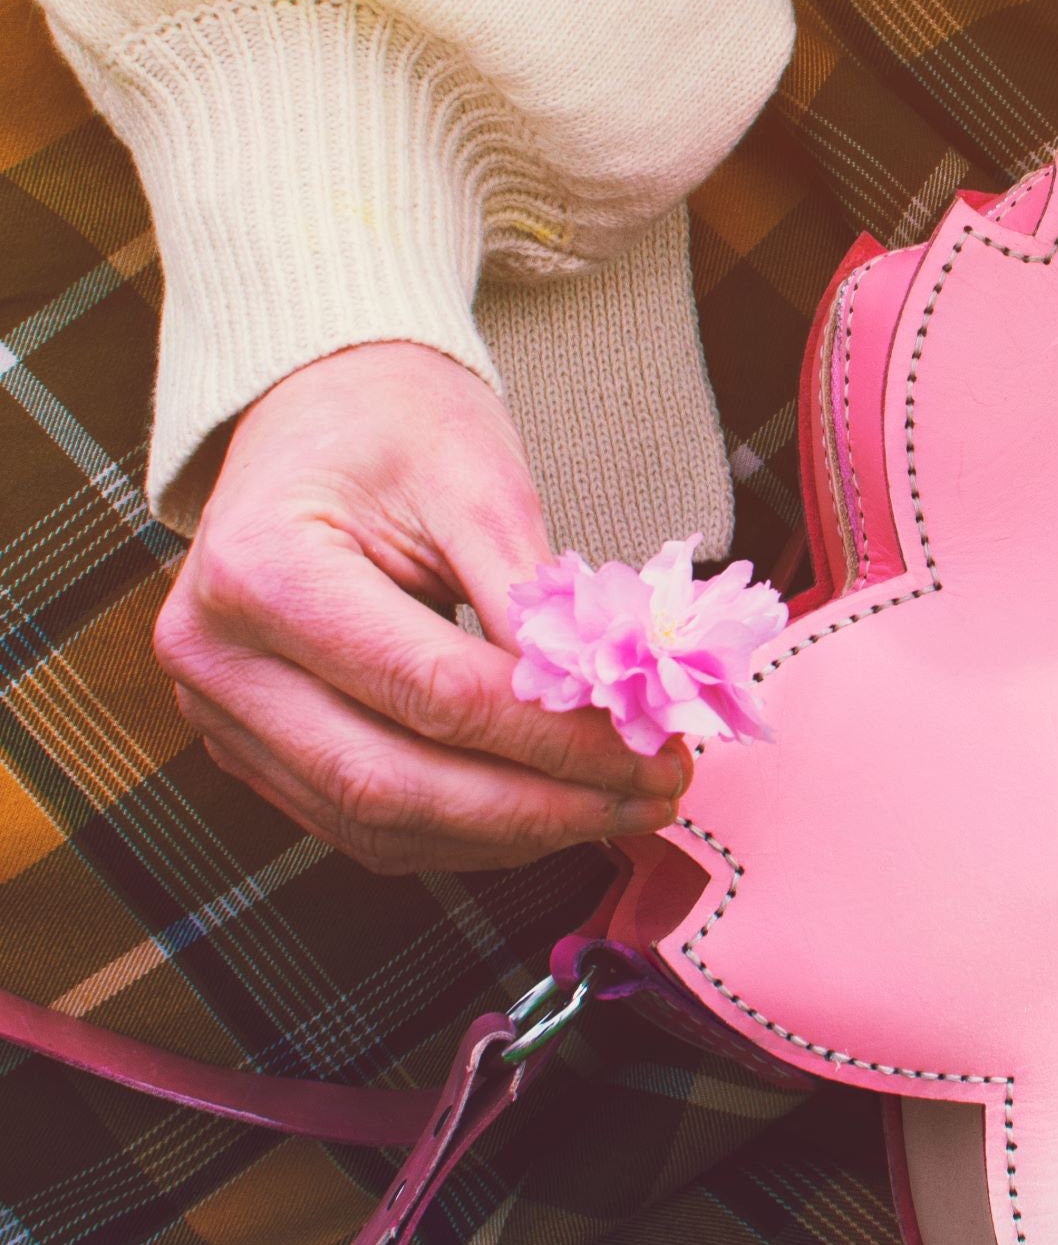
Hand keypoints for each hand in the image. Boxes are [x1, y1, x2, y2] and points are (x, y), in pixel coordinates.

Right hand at [156, 343, 688, 874]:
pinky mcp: (254, 751)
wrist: (315, 410)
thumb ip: (533, 604)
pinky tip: (549, 811)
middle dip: (540, 806)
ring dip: (511, 834)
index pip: (431, 691)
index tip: (651, 746)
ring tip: (619, 806)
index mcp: (261, 572)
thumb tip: (609, 715)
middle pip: (393, 782)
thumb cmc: (393, 424)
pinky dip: (466, 833)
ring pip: (378, 825)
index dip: (552, 737)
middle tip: (651, 793)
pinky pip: (364, 826)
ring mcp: (222, 716)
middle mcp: (218, 660)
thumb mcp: (477, 480)